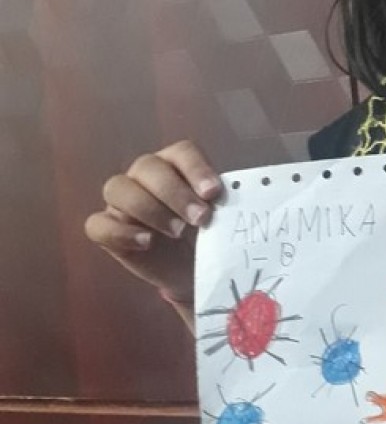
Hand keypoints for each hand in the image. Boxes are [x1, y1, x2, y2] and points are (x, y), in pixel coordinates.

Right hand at [84, 141, 222, 308]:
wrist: (191, 271)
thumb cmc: (207, 237)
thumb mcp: (222, 220)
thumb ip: (227, 206)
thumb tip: (249, 199)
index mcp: (176, 165)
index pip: (181, 152)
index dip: (196, 168)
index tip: (214, 193)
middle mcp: (144, 176)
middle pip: (148, 167)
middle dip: (175, 192)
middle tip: (201, 219)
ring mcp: (121, 201)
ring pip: (117, 188)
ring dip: (149, 208)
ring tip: (177, 232)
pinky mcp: (106, 229)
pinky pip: (97, 224)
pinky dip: (119, 232)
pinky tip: (146, 243)